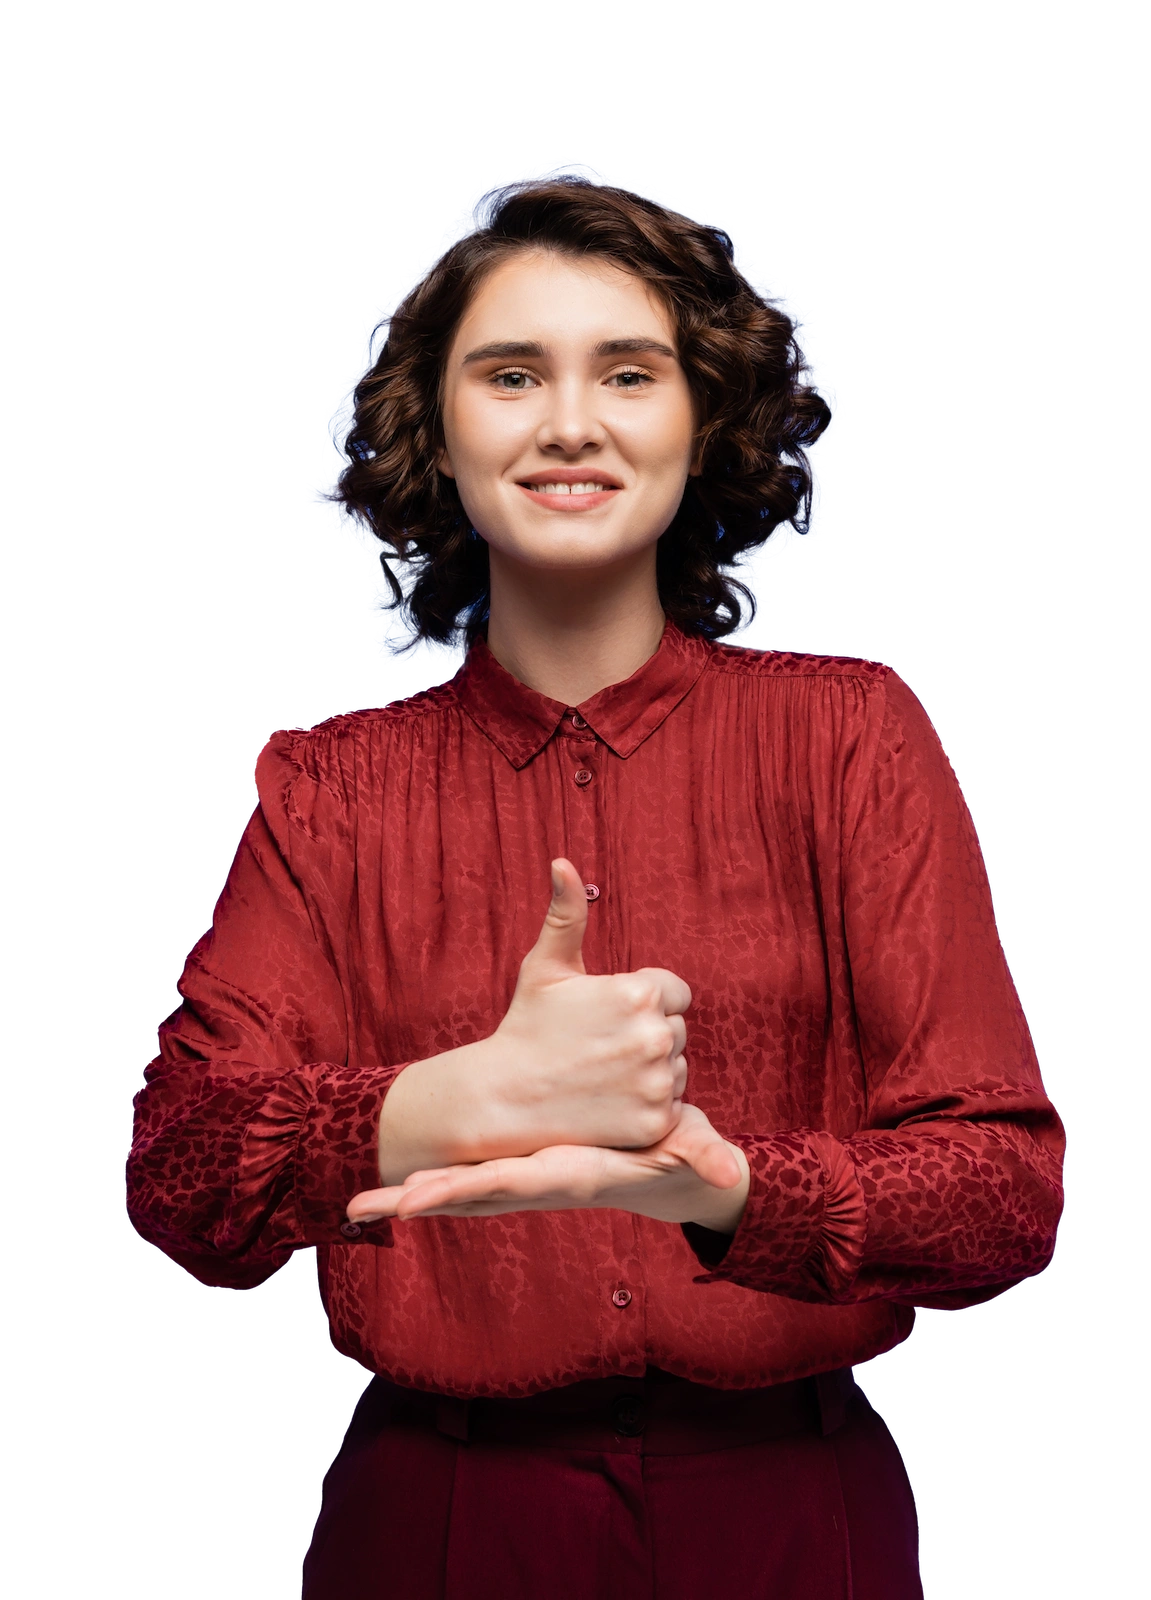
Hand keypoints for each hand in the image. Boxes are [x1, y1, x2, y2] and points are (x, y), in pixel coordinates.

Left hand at [351, 1103, 750, 1232]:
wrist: (669, 1178)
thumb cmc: (678, 1159)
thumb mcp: (691, 1151)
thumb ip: (705, 1158)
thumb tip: (728, 1174)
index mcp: (570, 1173)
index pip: (510, 1182)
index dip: (464, 1189)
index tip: (417, 1200)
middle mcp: (541, 1183)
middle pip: (468, 1194)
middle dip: (417, 1200)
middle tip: (361, 1206)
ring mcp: (528, 1181)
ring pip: (461, 1189)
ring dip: (410, 1196)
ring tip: (356, 1204)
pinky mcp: (523, 1171)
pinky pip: (471, 1178)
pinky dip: (433, 1184)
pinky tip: (396, 1188)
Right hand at [483, 857, 692, 1151]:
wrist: (503, 1099)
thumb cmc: (526, 1026)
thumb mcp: (545, 966)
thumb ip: (566, 914)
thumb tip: (563, 862)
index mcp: (639, 993)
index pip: (674, 993)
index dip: (641, 1003)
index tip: (605, 1018)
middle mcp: (656, 1037)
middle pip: (676, 1030)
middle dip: (645, 1036)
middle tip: (597, 1048)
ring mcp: (658, 1082)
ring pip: (676, 1068)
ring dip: (650, 1071)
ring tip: (601, 1075)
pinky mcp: (657, 1122)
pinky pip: (672, 1105)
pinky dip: (647, 1106)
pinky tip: (608, 1101)